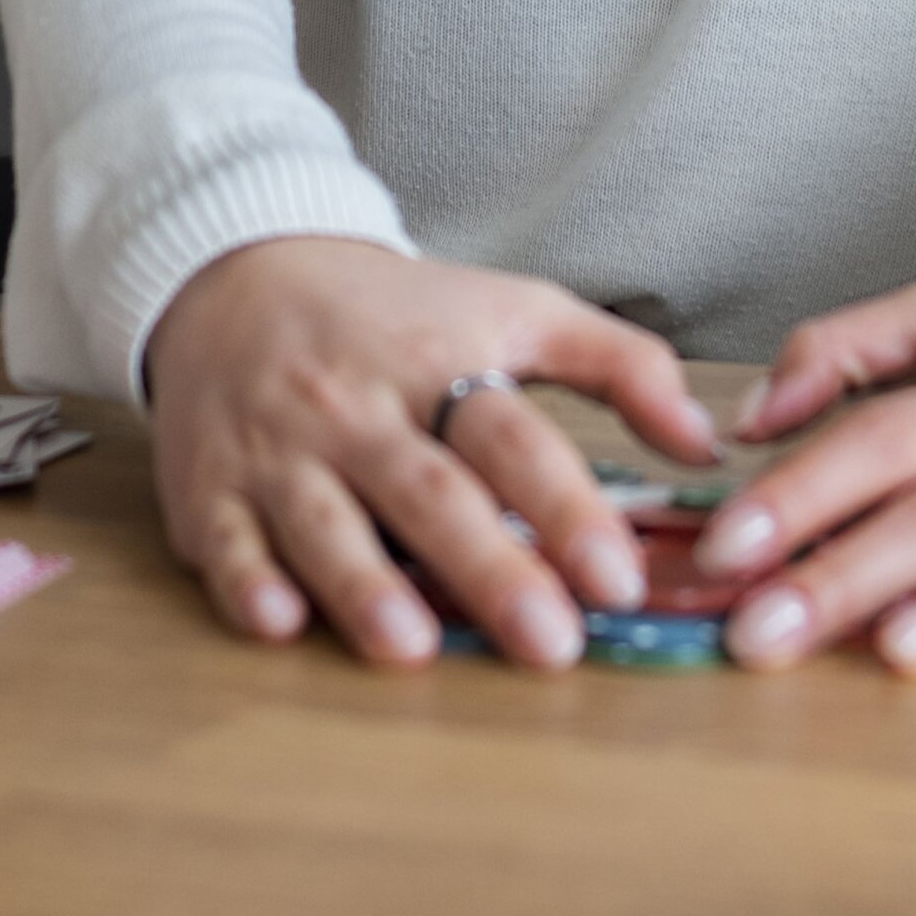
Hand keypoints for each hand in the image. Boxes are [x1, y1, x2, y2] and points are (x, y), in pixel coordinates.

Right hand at [145, 236, 721, 669]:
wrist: (244, 271)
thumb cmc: (399, 313)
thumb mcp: (513, 308)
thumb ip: (618, 364)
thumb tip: (705, 444)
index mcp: (441, 362)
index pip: (511, 437)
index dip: (566, 505)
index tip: (618, 576)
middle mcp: (361, 406)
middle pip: (430, 489)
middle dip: (490, 567)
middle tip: (550, 643)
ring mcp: (282, 448)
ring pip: (326, 518)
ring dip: (366, 584)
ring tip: (414, 645)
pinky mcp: (210, 484)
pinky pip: (226, 537)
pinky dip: (248, 580)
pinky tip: (277, 620)